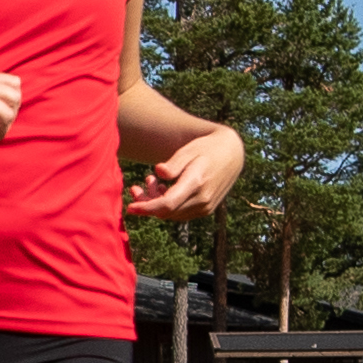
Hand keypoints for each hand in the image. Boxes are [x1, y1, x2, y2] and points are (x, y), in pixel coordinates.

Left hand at [124, 123, 244, 221]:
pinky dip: (168, 205)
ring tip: (150, 181)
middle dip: (147, 203)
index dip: (147, 208)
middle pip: (167, 211)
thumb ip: (174, 163)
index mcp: (196, 182)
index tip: (130, 207)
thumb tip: (159, 172)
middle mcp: (202, 199)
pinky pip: (181, 213)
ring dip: (156, 203)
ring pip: (173, 214)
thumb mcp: (190, 149)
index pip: (167, 204)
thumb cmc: (206, 148)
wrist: (231, 154)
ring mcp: (206, 207)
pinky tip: (164, 188)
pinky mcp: (206, 210)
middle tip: (136, 188)